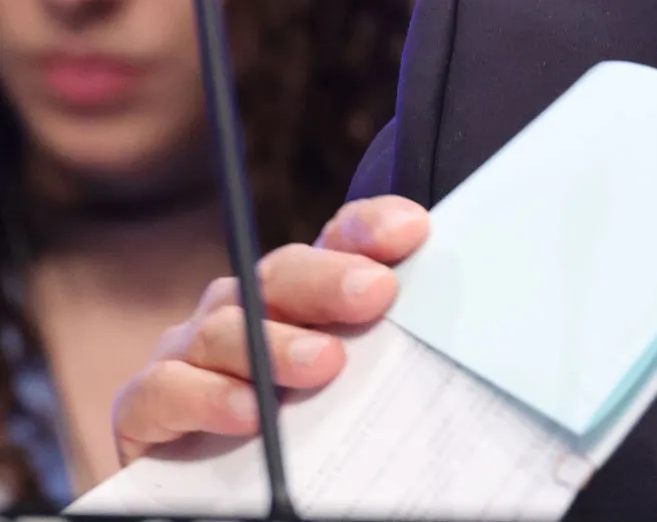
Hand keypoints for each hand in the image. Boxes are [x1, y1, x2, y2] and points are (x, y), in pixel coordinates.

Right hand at [112, 195, 430, 463]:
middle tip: (374, 294)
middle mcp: (243, 310)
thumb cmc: (298, 432)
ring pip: (224, 327)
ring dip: (274, 345)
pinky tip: (248, 412)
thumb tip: (447, 343)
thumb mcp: (351, 387)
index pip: (334, 241)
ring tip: (323, 365)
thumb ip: (384, 353)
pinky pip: (165, 387)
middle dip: (329, 279)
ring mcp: (190, 352)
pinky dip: (206, 396)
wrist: (210, 492)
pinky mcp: (146, 404)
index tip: (412, 231)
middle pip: (279, 274)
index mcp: (298, 298)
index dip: (368, 228)